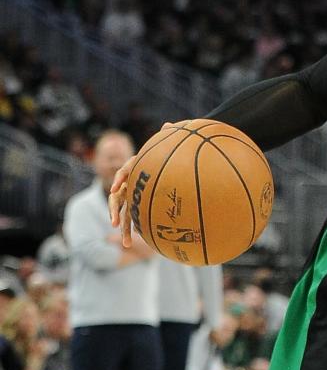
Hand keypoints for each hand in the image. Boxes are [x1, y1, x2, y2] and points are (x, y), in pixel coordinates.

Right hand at [108, 121, 176, 244]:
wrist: (167, 169)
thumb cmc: (167, 158)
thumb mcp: (167, 149)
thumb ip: (168, 137)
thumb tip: (169, 124)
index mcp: (136, 169)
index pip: (124, 170)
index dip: (120, 177)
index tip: (116, 188)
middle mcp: (130, 184)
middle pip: (117, 197)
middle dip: (114, 211)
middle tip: (114, 223)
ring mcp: (132, 197)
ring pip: (123, 213)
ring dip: (123, 228)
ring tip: (126, 245)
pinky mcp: (137, 207)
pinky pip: (134, 219)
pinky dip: (135, 230)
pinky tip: (140, 244)